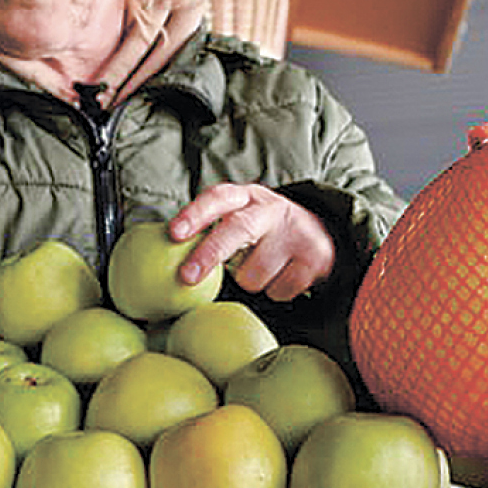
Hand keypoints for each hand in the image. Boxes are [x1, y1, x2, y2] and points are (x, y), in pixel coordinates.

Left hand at [168, 183, 335, 300]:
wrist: (322, 234)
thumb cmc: (262, 231)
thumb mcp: (239, 219)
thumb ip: (212, 230)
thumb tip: (165, 258)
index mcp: (246, 197)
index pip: (218, 198)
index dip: (195, 214)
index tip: (173, 232)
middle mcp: (271, 210)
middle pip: (238, 230)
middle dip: (209, 254)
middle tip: (186, 276)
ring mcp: (296, 233)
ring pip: (254, 274)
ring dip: (250, 281)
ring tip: (262, 268)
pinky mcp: (315, 258)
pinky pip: (278, 291)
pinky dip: (275, 291)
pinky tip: (283, 275)